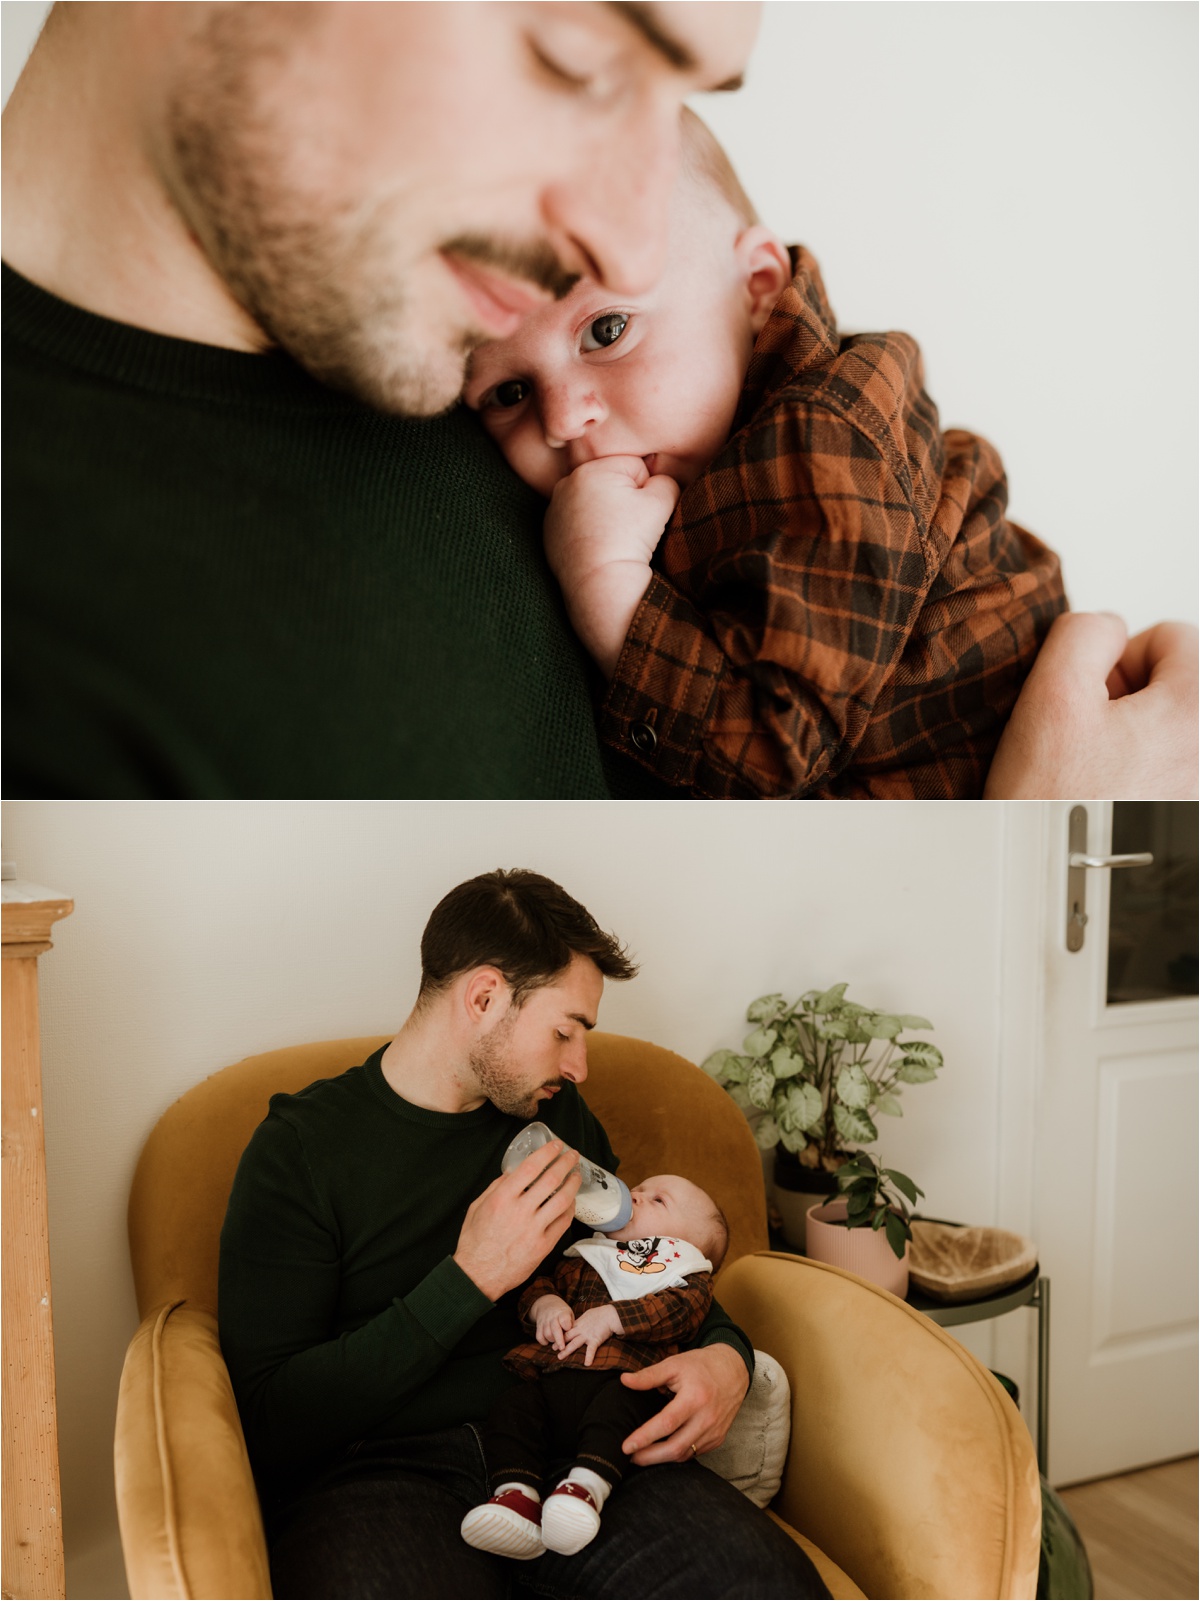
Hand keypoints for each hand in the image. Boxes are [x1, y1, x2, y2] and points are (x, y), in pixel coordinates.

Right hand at [453, 1141, 580, 1301]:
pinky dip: (570, 1209)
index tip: (556, 1145)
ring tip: (577, 1175)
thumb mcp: (477, 1207)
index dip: (547, 1153)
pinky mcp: (543, 1246)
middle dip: (565, 1163)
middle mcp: (520, 1211)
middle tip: (573, 1155)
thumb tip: (514, 1172)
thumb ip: (497, 1187)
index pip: (531, 1167)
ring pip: (562, 1200)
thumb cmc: (475, 1241)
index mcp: (502, 1198)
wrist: (479, 1275)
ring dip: (573, 1184)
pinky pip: (563, 1222)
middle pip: (551, 1180)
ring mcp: (534, 1229)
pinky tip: (571, 1201)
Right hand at [532, 1294, 574, 1351]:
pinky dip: (543, 1342)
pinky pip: (539, 1337)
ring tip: (557, 1341)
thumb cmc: (562, 1312)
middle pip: (555, 1329)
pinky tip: (548, 1341)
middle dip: (559, 1340)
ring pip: (547, 1334)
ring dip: (552, 1340)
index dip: (567, 1326)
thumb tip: (575, 1337)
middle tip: (562, 1348)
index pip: (564, 1320)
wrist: (547, 1303)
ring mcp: (544, 1321)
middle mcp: (552, 1317)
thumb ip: (572, 1324)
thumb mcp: (569, 1314)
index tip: (569, 1331)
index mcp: (562, 1313)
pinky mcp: (538, 1326)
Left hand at [544, 455, 680, 678]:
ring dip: (604, 510)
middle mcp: (567, 482)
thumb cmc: (632, 541)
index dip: (646, 490)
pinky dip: (586, 527)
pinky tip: (595, 544)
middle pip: (610, 481)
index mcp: (593, 468)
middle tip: (626, 527)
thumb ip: (666, 479)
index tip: (640, 515)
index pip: (633, 467)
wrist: (601, 584)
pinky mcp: (549, 529)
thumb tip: (657, 480)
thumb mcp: (663, 501)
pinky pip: (576, 519)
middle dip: (622, 497)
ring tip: (611, 536)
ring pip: (592, 499)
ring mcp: (554, 506)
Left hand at [557, 1303, 622, 1365]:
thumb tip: (578, 1322)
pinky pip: (591, 1350)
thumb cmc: (601, 1313)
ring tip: (560, 1357)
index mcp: (579, 1323)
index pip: (566, 1329)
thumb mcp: (588, 1314)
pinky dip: (589, 1357)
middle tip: (552, 1349)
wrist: (610, 1315)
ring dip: (567, 1351)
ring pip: (574, 1344)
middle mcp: (581, 1330)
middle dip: (559, 1343)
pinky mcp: (595, 1340)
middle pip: (567, 1337)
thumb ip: (582, 1320)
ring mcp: (587, 1335)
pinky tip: (586, 1364)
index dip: (559, 1335)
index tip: (554, 1339)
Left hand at [620, 1343, 748, 1464]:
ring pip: (685, 1455)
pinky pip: (694, 1453)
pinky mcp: (718, 1439)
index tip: (626, 1447)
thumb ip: (649, 1375)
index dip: (645, 1437)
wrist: (733, 1371)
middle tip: (630, 1457)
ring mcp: (714, 1432)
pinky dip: (677, 1455)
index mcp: (695, 1398)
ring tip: (641, 1456)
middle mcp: (707, 1419)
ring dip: (661, 1459)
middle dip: (650, 1457)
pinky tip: (663, 1452)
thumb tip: (624, 1380)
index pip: (666, 1423)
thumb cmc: (701, 1365)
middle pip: (675, 1447)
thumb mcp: (674, 1364)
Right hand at [985, 614, 1197, 798]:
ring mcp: (1196, 784)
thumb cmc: (1054, 806)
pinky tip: (1103, 795)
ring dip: (1129, 737)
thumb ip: (1084, 634)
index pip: (1173, 635)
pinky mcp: (1185, 808)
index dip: (1116, 657)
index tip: (1088, 699)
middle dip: (1126, 699)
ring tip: (1091, 772)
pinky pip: (1165, 769)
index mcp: (1196, 708)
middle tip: (1084, 739)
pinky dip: (1136, 774)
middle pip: (1175, 683)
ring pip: (1168, 728)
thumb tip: (1106, 628)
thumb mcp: (1051, 695)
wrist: (1051, 883)